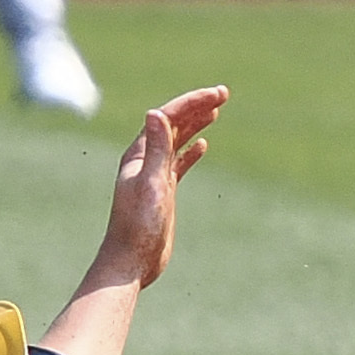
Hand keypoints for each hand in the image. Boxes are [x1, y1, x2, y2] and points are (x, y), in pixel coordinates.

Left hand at [97, 88, 227, 287]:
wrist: (131, 261)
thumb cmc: (137, 225)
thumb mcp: (151, 183)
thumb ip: (157, 148)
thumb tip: (155, 112)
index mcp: (140, 154)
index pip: (168, 117)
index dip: (193, 102)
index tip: (218, 94)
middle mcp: (145, 160)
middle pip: (173, 124)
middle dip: (197, 107)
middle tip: (223, 93)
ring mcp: (154, 175)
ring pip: (177, 141)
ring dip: (196, 124)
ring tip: (216, 110)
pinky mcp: (163, 191)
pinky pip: (179, 162)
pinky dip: (191, 151)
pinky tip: (203, 146)